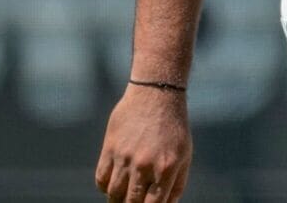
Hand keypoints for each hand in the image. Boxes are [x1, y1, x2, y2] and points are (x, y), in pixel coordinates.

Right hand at [95, 84, 192, 201]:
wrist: (156, 94)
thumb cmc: (174, 127)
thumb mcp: (184, 155)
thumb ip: (176, 185)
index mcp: (166, 169)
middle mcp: (144, 165)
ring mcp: (125, 157)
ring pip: (113, 194)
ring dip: (117, 201)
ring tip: (122, 199)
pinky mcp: (110, 148)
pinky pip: (101, 178)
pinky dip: (104, 187)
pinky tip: (113, 185)